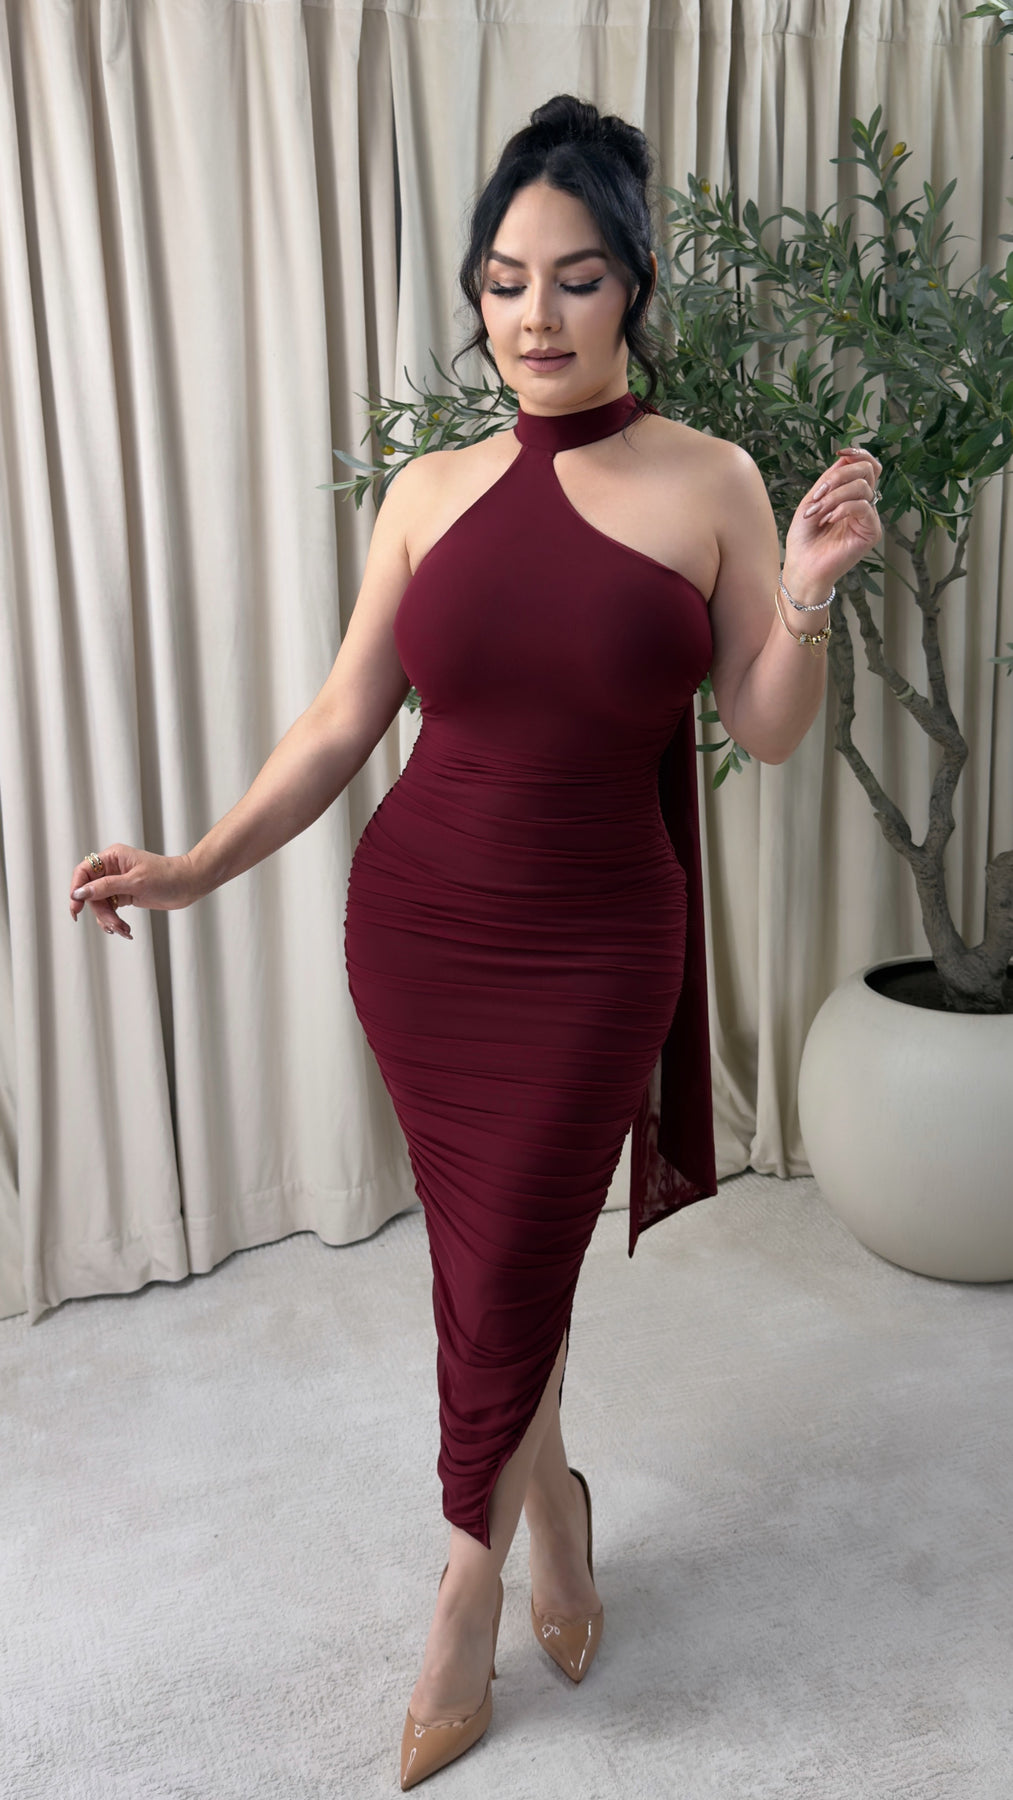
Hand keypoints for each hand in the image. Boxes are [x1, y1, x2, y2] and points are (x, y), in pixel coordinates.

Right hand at [69, 845, 198, 937]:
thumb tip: (80, 893)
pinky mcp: (125, 896)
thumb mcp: (134, 882)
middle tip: (114, 925)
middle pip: (91, 893)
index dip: (76, 890)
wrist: (189, 885)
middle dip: (101, 912)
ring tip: (124, 931)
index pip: (83, 871)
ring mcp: (118, 883)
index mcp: (112, 857)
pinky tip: (125, 931)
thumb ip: (106, 887)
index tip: (76, 909)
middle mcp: (112, 869)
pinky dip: (115, 922)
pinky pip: (111, 910)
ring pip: (100, 905)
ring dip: (109, 920)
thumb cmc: (166, 877)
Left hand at [782, 447, 883, 598]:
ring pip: (862, 487)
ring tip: (818, 512)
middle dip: (840, 475)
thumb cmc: (804, 537)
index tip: (840, 451)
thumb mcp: (813, 500)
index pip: (866, 466)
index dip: (858, 453)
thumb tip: (845, 456)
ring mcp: (869, 518)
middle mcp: (864, 504)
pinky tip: (828, 520)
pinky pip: (864, 507)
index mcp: (851, 494)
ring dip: (834, 496)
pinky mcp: (871, 532)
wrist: (802, 566)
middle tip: (819, 494)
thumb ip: (830, 479)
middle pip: (867, 470)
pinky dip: (843, 508)